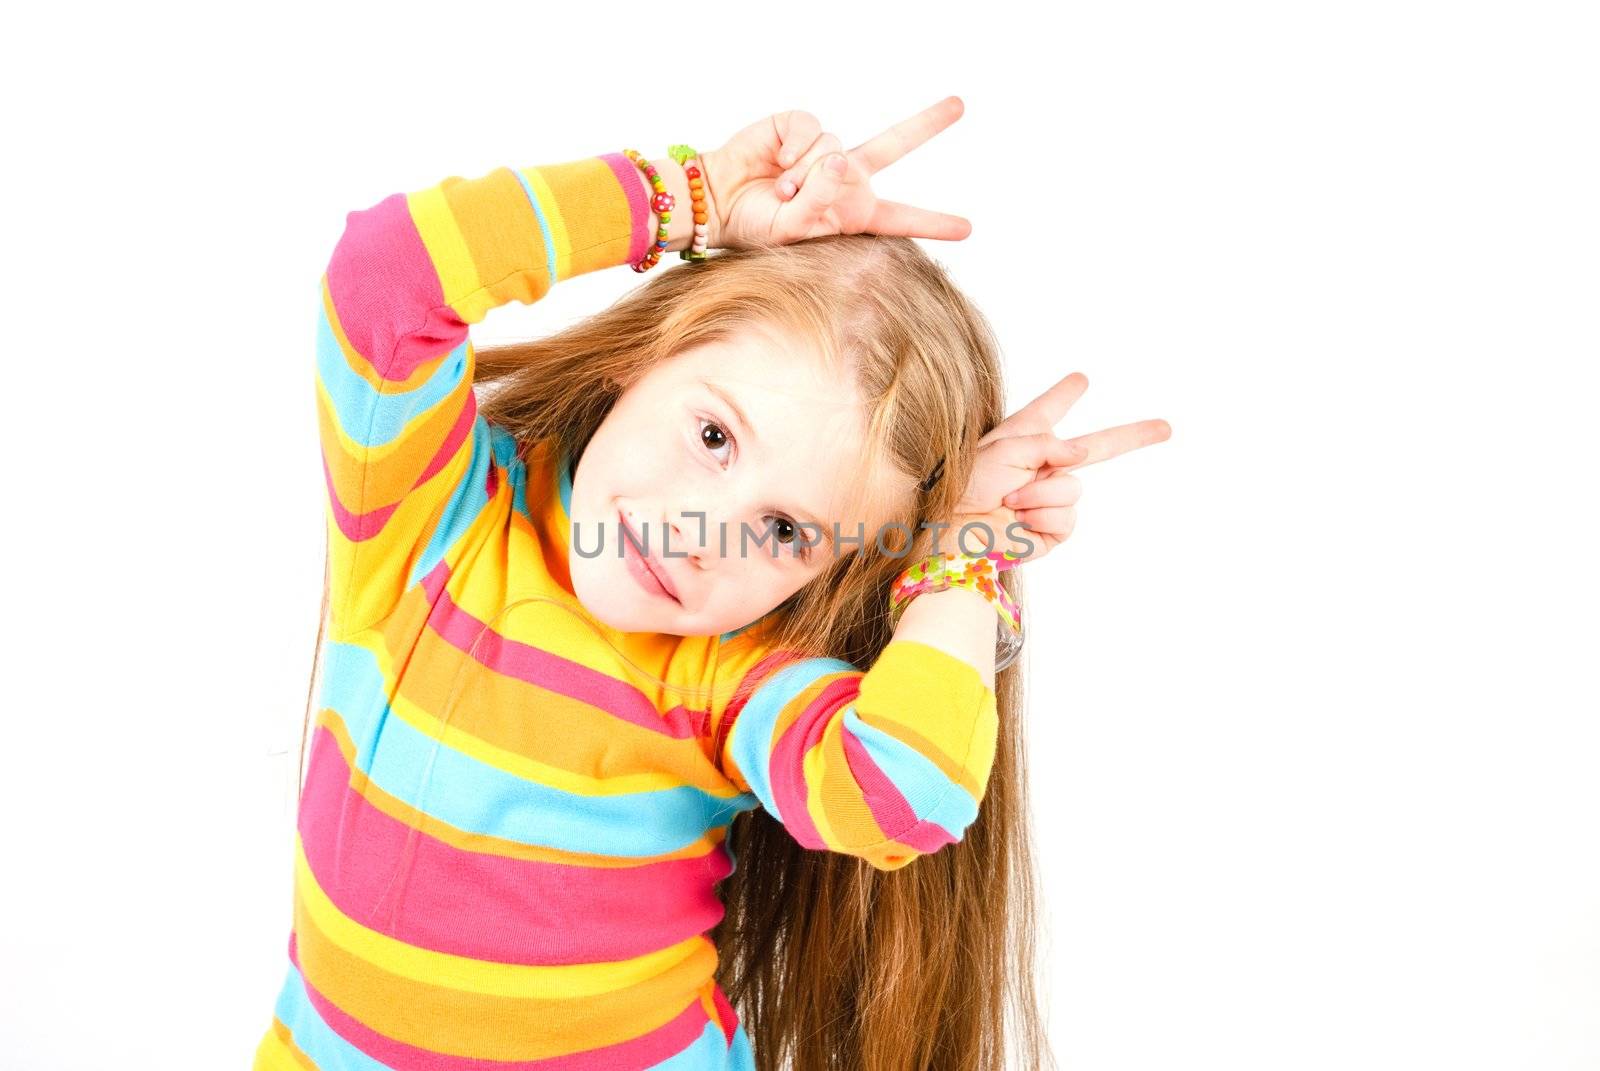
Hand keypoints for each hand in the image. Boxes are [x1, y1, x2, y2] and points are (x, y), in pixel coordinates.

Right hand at [697, 96, 972, 251]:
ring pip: (834, 149)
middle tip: (960, 105)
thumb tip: (839, 158)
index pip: (899, 218)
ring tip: (781, 190)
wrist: (718, 201)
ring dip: (804, 175)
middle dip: (926, 123)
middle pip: (893, 145)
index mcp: (851, 213)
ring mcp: (821, 149)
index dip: (932, 223)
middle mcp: (843, 176)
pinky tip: (777, 162)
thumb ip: (822, 200)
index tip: (967, 228)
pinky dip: (792, 150)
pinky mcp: (798, 126)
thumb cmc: (757, 226)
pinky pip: (811, 129)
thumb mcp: (795, 230)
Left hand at [946, 373, 1170, 565]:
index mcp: (1024, 438)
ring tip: (1009, 498)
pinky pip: (1066, 518)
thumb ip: (1048, 443)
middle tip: (1165, 427)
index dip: (1065, 395)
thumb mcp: (1004, 448)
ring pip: (1074, 490)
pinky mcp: (1049, 530)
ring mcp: (1048, 499)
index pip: (1050, 410)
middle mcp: (1041, 467)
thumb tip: (1082, 454)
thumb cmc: (965, 483)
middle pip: (1097, 448)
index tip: (1080, 380)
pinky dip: (1041, 516)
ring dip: (1040, 494)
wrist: (949, 528)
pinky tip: (1018, 518)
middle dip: (1132, 437)